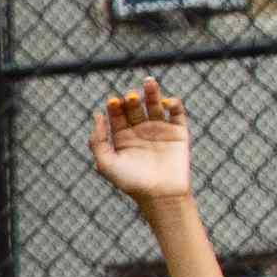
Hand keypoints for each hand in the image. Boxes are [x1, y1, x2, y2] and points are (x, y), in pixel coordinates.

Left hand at [90, 76, 198, 206]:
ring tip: (148, 82)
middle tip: (130, 97)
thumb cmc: (130, 182)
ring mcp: (160, 130)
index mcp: (122, 137)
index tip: (113, 102)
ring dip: (152, 93)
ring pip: (155, 106)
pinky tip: (167, 102)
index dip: (115, 106)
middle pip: (135, 108)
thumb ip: (97, 141)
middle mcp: (140, 131)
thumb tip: (97, 115)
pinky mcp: (179, 133)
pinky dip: (174, 104)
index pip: (117, 115)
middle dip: (132, 99)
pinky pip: (177, 114)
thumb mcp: (106, 163)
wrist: (160, 195)